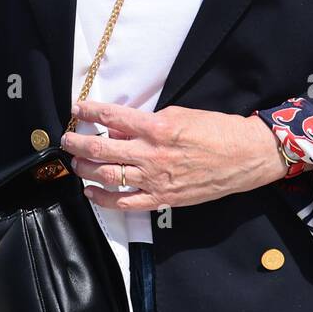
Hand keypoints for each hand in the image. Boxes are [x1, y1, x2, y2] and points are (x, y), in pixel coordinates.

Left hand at [60, 99, 289, 210]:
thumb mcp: (180, 114)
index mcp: (157, 128)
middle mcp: (152, 155)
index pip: (113, 117)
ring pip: (108, 176)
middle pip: (102, 148)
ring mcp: (156, 180)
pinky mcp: (163, 198)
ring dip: (85, 169)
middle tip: (67, 139)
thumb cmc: (217, 130)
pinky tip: (92, 192)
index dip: (90, 111)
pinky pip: (125, 202)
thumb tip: (120, 127)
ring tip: (76, 163)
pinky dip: (103, 199)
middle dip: (77, 143)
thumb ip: (147, 122)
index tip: (77, 108)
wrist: (245, 156)